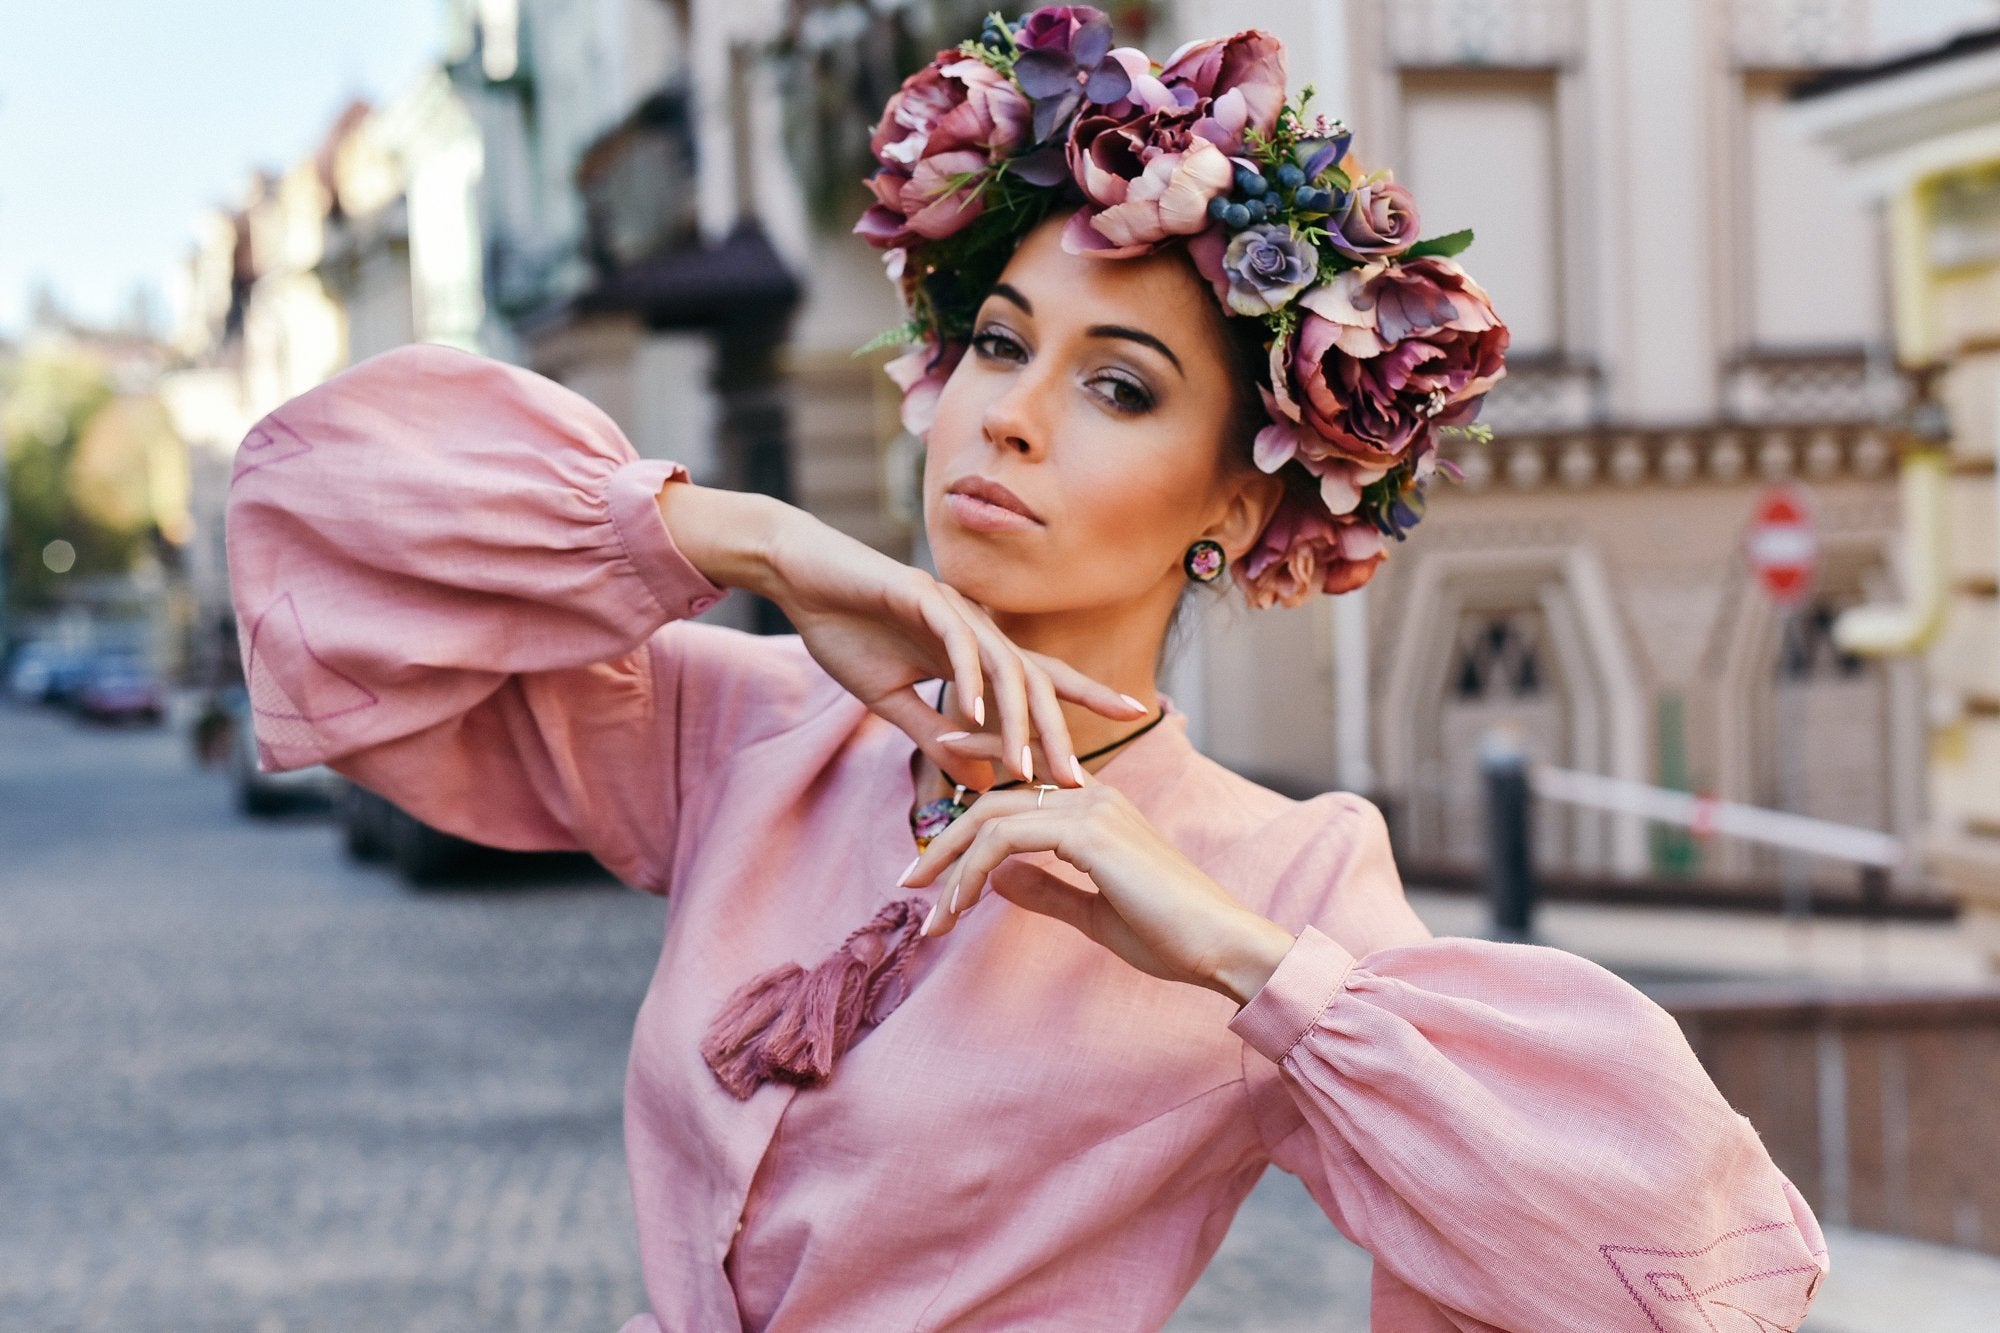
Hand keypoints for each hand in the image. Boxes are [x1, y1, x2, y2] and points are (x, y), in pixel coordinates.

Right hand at [658, 481, 1144, 788]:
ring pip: (1003, 666)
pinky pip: (955, 641)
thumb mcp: (891, 702)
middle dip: (1061, 729)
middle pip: (1034, 680)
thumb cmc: (845, 630)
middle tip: (1080, 778)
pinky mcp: (920, 595)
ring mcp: (952, 610)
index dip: (1086, 695)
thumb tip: (988, 783)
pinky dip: (967, 678)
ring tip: (1026, 766)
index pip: (1040, 679)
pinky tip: (973, 713)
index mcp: (973, 652)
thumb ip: (939, 739)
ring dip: (1015, 720)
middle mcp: (975, 628)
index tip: (1135, 716)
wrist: (799, 576)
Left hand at [898, 774, 1295, 1001]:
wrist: (1222, 946)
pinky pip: (1006, 842)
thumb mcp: (1092, 912)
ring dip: (951, 865)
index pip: (1021, 780)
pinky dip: (973, 873)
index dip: (977, 765)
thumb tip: (997, 877)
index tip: (938, 768)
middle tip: (909, 883)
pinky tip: (960, 906)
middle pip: (994, 799)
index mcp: (1098, 808)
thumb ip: (1046, 889)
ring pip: (992, 817)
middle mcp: (1093, 796)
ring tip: (928, 912)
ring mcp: (1092, 808)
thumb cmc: (1170, 936)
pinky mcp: (1089, 832)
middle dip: (944, 841)